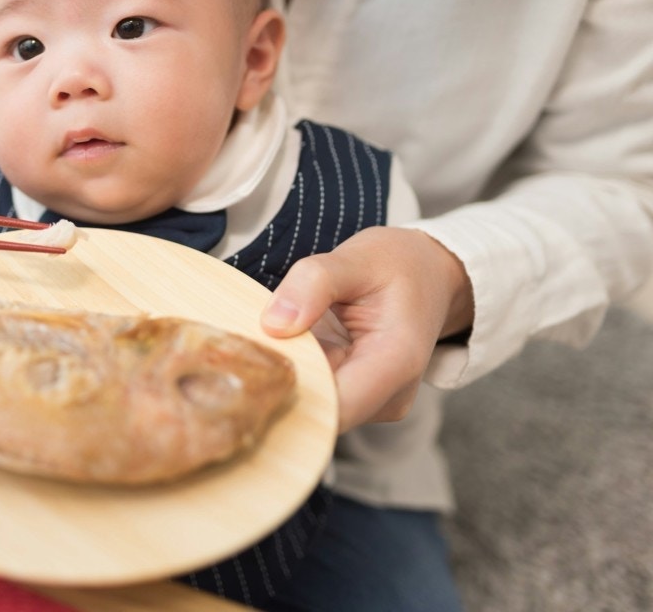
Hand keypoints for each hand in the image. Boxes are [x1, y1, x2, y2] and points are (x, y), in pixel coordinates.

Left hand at [260, 227, 472, 432]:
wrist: (429, 274)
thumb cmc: (397, 265)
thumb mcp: (356, 258)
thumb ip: (314, 283)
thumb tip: (273, 324)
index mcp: (396, 362)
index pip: (336, 407)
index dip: (290, 394)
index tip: (250, 367)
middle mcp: (388, 395)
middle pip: (318, 412)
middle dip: (278, 387)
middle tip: (241, 350)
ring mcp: (373, 402)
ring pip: (312, 406)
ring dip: (283, 380)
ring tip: (262, 342)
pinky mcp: (356, 397)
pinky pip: (314, 394)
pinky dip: (292, 374)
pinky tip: (279, 347)